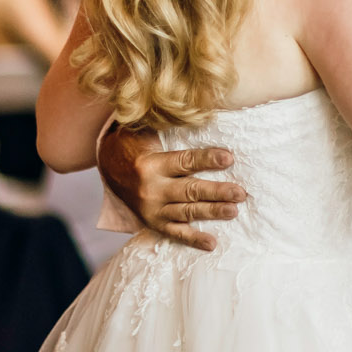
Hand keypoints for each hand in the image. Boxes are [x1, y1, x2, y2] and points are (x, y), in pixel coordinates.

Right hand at [97, 126, 246, 251]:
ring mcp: (153, 209)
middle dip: (217, 192)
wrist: (110, 169)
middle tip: (240, 193)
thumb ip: (167, 123)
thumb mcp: (146, 131)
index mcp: (152, 164)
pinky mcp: (154, 223)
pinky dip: (193, 239)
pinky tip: (212, 243)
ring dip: (211, 212)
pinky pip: (175, 234)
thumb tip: (195, 108)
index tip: (230, 157)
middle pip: (190, 190)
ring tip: (233, 211)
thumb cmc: (137, 146)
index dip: (207, 159)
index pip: (185, 161)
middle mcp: (152, 189)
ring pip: (186, 212)